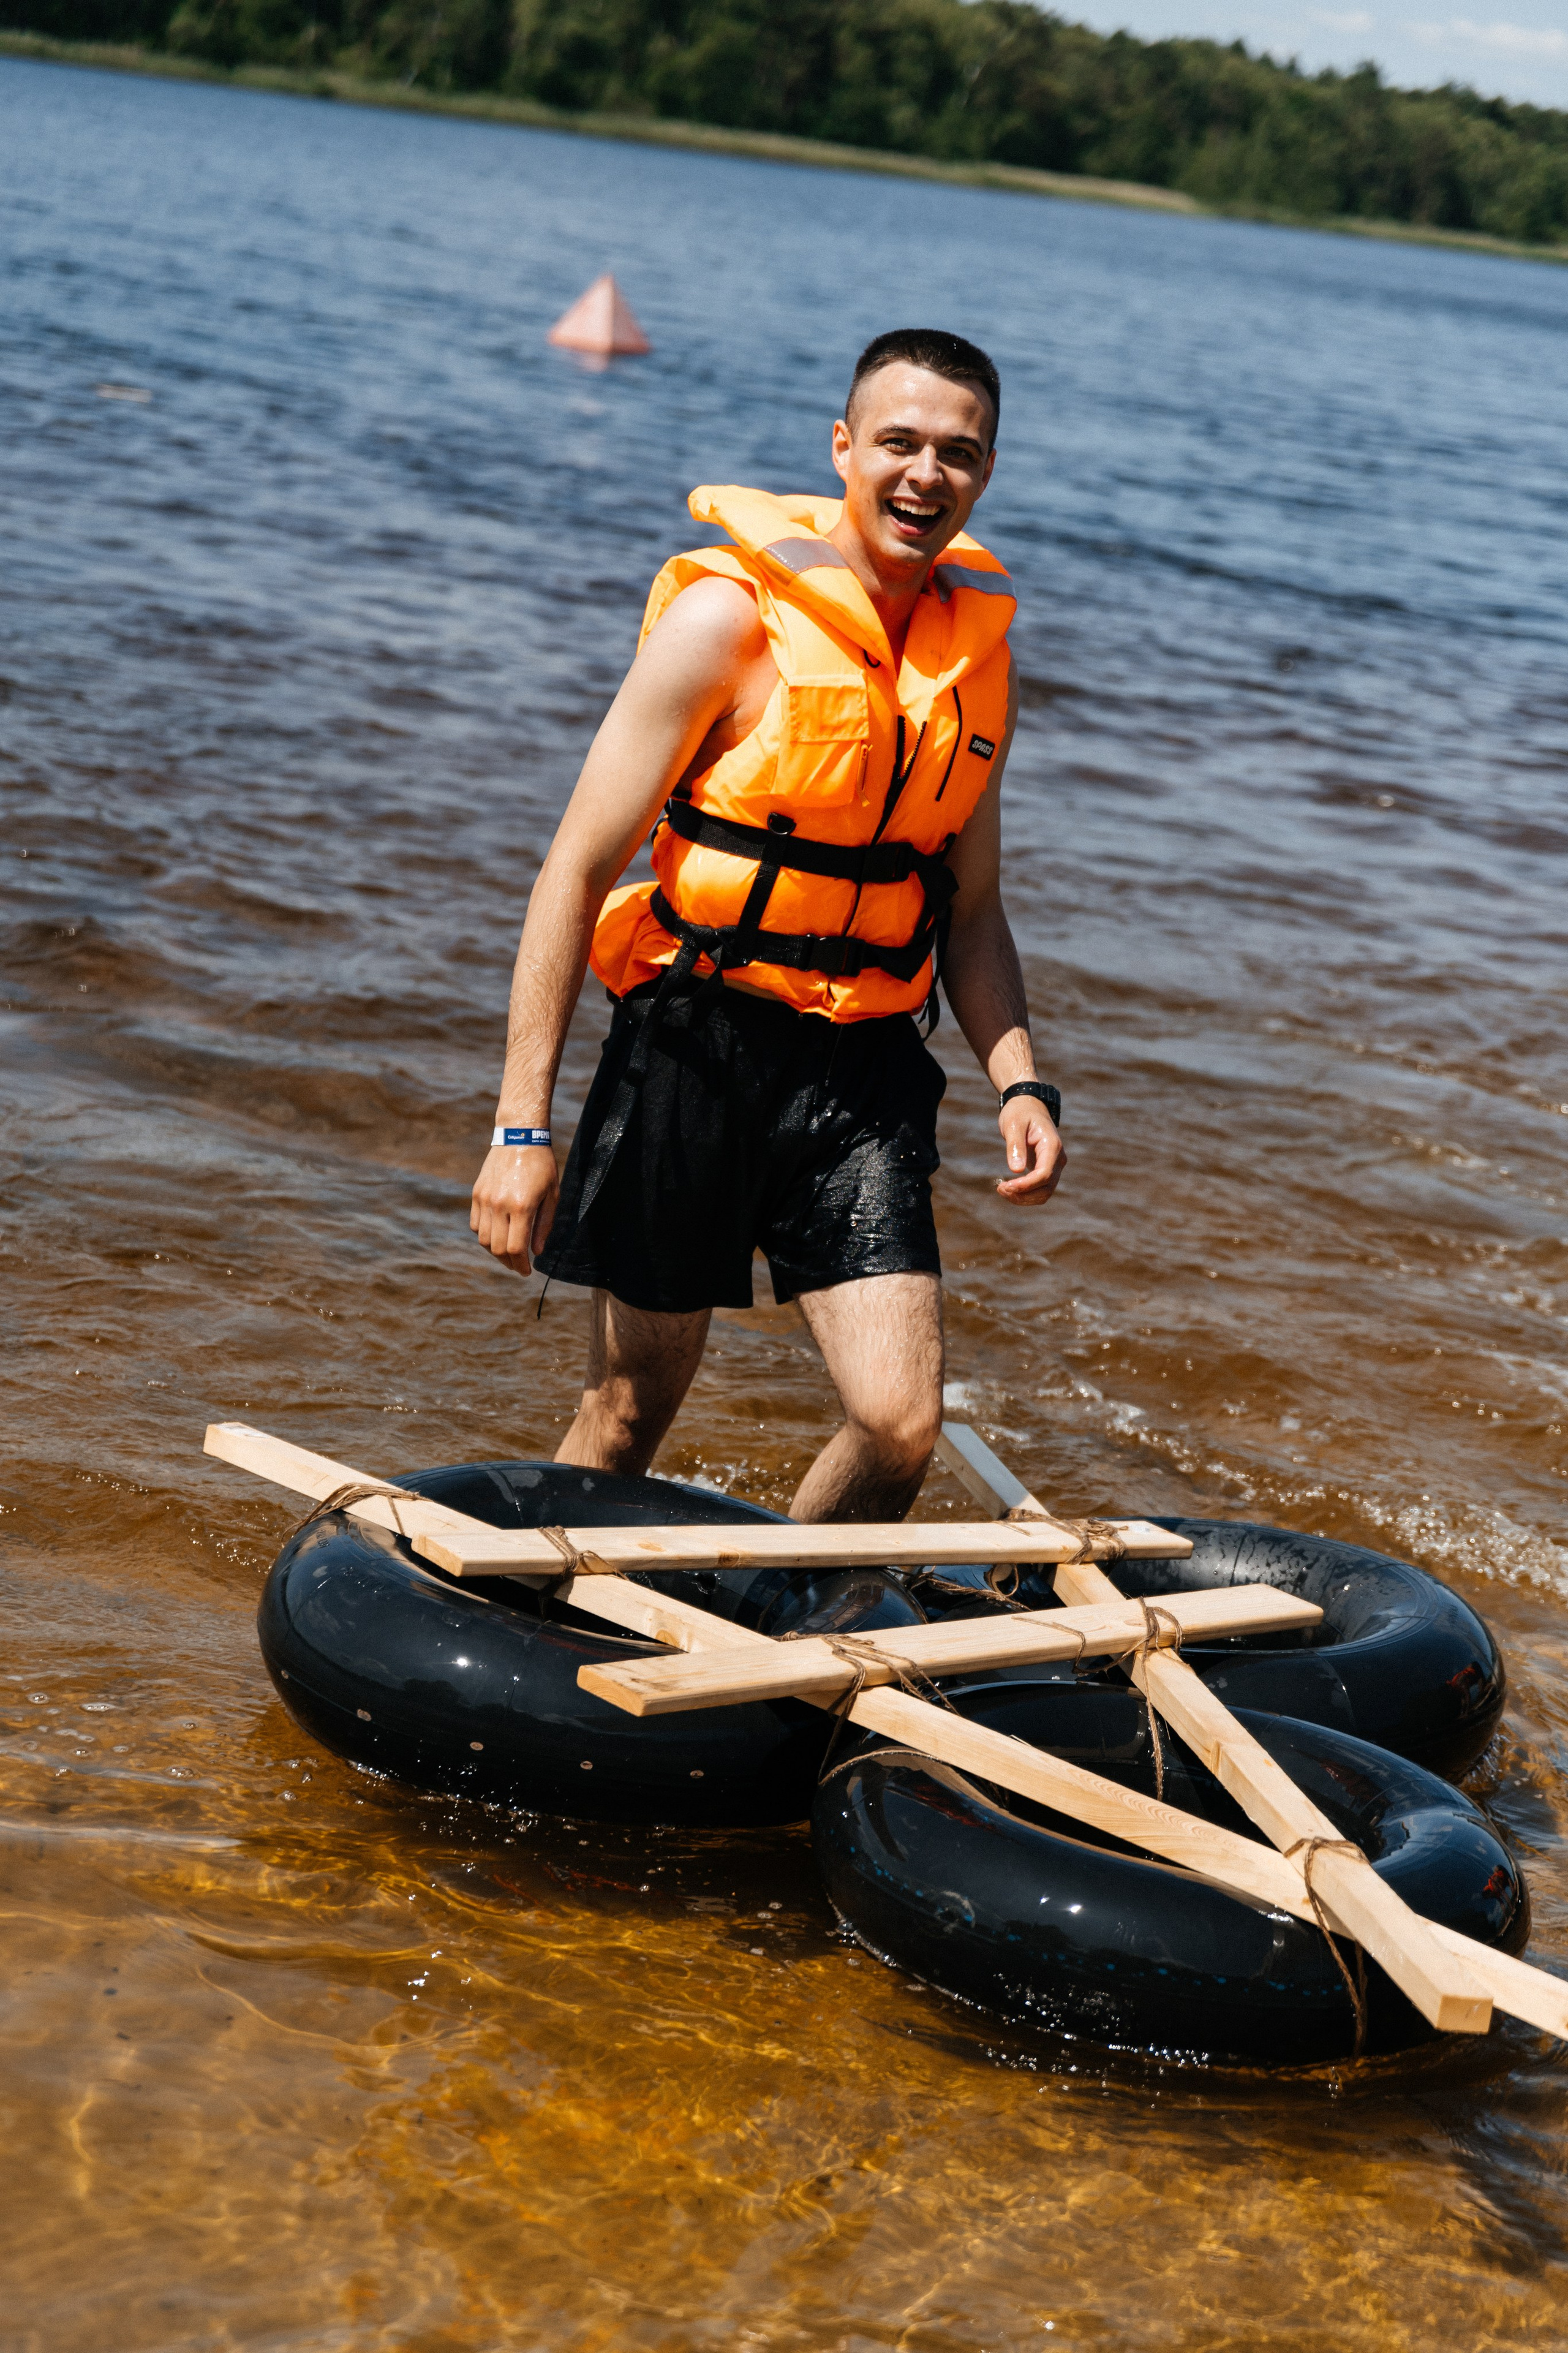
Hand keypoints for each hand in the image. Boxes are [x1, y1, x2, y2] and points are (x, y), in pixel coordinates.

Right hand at [470, 1143, 557, 1274]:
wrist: (519, 1136)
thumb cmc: (542, 1166)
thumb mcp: (552, 1195)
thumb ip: (544, 1225)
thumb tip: (536, 1251)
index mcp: (521, 1207)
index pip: (516, 1249)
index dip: (521, 1266)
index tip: (527, 1272)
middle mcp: (500, 1205)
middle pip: (498, 1248)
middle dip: (509, 1263)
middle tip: (519, 1266)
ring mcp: (485, 1199)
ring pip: (483, 1239)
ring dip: (496, 1252)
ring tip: (508, 1254)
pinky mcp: (477, 1194)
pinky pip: (476, 1224)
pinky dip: (485, 1236)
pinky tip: (497, 1236)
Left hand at [996, 1097, 1065, 1204]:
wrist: (1027, 1105)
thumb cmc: (1019, 1112)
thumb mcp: (1013, 1125)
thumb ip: (1015, 1146)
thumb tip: (1016, 1170)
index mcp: (1052, 1146)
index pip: (1044, 1174)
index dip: (1026, 1185)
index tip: (1006, 1186)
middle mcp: (1057, 1158)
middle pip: (1046, 1188)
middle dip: (1023, 1194)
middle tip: (1000, 1188)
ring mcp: (1054, 1165)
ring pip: (1044, 1193)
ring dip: (1024, 1198)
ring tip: (1002, 1190)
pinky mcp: (1046, 1169)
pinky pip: (1040, 1189)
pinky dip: (1025, 1194)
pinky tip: (1008, 1188)